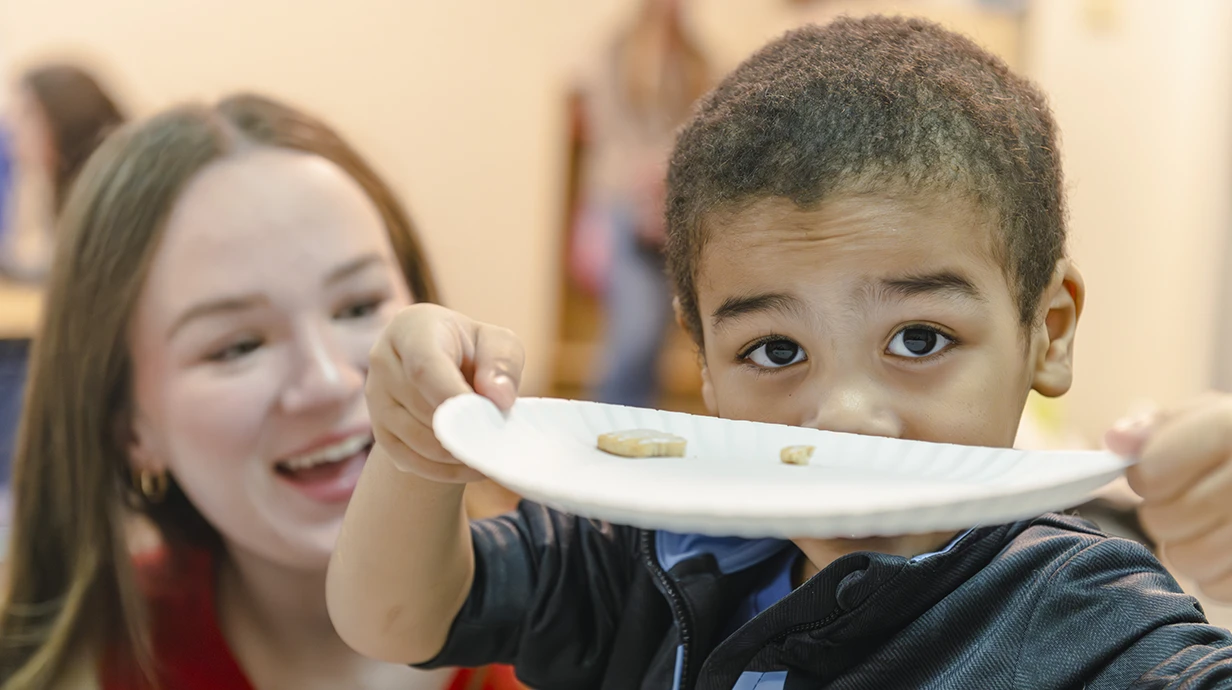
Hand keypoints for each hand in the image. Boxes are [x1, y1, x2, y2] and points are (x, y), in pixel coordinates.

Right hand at [366, 303, 523, 482]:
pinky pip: (411, 461)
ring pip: (416, 438)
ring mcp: (376, 399)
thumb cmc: (474, 352)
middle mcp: (383, 361)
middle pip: (422, 407)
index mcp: (412, 329)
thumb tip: (497, 398)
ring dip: (457, 452)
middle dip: (463, 427)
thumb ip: (502, 364)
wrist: (445, 372)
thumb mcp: (499, 344)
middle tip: (499, 438)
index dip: (454, 397)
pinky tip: (473, 467)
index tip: (486, 415)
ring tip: (490, 453)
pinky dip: (445, 471)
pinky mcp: (379, 432)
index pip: (424, 367)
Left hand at [1106, 394, 1231, 600]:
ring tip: (1204, 527)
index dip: (1144, 478)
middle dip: (1161, 515)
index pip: (1152, 474)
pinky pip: (1219, 588)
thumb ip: (1156, 429)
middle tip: (1181, 503)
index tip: (1157, 473)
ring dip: (1185, 548)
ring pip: (1189, 560)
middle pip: (1165, 521)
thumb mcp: (1205, 417)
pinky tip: (1227, 548)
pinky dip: (1215, 575)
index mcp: (1229, 430)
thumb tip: (1116, 441)